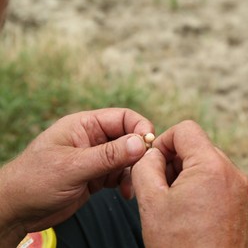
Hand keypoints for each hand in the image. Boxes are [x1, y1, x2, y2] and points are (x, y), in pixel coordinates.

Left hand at [0, 108, 152, 245]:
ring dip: (132, 171)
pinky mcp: (97, 175)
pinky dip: (126, 182)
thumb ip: (107, 155)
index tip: (149, 145)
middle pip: (128, 137)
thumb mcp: (72, 167)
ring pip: (127, 158)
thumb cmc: (34, 181)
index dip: (139, 128)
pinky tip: (125, 193)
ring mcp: (95, 157)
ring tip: (129, 185)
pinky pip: (120, 174)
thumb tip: (140, 143)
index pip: (122, 117)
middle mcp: (92, 138)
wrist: (18, 210)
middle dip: (138, 153)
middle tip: (143, 169)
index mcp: (84, 125)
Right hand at [132, 120, 247, 247]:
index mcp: (212, 166)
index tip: (155, 163)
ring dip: (189, 174)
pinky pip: (221, 181)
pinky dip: (204, 187)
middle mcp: (233, 173)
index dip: (164, 141)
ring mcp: (243, 189)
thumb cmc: (180, 246)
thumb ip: (146, 165)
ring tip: (177, 202)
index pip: (186, 130)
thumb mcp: (151, 201)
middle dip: (176, 160)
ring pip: (209, 163)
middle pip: (198, 146)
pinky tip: (193, 210)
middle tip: (162, 187)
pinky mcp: (245, 204)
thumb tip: (152, 153)